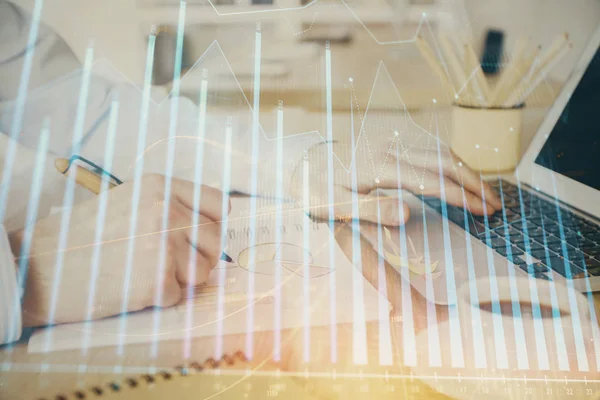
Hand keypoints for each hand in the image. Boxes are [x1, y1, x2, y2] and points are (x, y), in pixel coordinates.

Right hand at [9, 174, 228, 326]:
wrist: (41, 266)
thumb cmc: (83, 235)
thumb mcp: (129, 201)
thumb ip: (169, 207)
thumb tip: (210, 225)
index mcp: (161, 186)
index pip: (218, 204)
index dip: (213, 223)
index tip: (200, 236)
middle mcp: (167, 211)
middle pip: (214, 240)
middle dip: (199, 256)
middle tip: (169, 263)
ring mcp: (164, 245)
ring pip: (203, 271)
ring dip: (182, 279)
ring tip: (146, 272)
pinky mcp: (158, 280)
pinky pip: (180, 295)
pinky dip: (160, 298)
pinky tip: (132, 287)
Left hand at [291, 142, 500, 224]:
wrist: (299, 163)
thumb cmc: (315, 189)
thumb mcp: (334, 207)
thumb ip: (371, 211)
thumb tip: (407, 214)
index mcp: (378, 168)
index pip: (432, 182)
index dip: (462, 196)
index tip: (484, 210)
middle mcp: (389, 149)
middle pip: (444, 162)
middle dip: (475, 183)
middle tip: (496, 204)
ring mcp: (390, 141)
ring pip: (440, 151)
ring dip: (466, 170)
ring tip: (485, 192)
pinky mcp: (389, 141)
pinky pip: (428, 147)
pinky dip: (451, 161)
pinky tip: (459, 174)